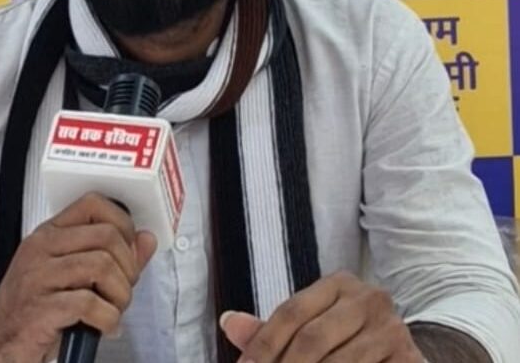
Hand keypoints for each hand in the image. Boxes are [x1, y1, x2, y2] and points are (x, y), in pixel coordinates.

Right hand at [0, 193, 156, 362]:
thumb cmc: (35, 310)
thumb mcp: (73, 275)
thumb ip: (113, 255)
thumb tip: (147, 239)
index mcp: (49, 234)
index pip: (93, 204)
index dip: (123, 224)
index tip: (129, 250)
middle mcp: (41, 248)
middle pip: (107, 236)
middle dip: (128, 267)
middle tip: (123, 290)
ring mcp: (38, 277)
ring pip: (103, 266)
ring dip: (121, 294)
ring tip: (114, 309)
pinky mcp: (40, 309)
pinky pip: (90, 303)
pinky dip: (108, 318)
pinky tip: (104, 326)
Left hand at [220, 271, 423, 362]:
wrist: (403, 353)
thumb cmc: (345, 339)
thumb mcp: (309, 326)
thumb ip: (270, 330)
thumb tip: (228, 321)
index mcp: (339, 284)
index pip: (291, 311)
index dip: (263, 344)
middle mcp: (368, 299)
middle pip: (312, 338)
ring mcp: (392, 329)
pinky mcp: (409, 358)